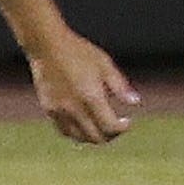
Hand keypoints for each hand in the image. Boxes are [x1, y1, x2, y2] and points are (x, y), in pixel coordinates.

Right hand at [27, 27, 138, 142]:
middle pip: (95, 137)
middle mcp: (74, 108)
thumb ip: (120, 86)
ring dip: (93, 137)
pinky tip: (85, 125)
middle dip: (110, 136)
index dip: (122, 128)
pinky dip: (77, 133)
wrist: (47, 46)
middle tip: (117, 127)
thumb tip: (136, 102)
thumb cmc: (80, 52)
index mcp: (91, 96)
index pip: (110, 127)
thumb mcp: (105, 65)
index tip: (127, 122)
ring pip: (79, 137)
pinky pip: (64, 130)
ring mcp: (59, 110)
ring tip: (102, 128)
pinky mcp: (49, 109)